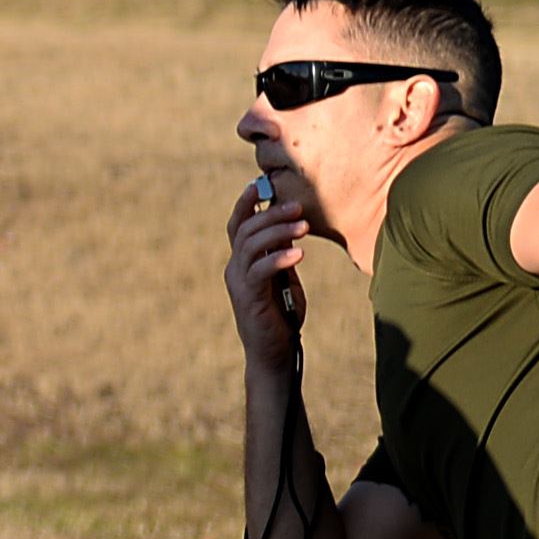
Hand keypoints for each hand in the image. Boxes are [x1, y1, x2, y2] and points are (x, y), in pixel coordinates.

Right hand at [225, 173, 310, 369]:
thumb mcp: (283, 278)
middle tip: (298, 207)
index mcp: (241, 263)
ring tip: (304, 227)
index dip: (245, 204)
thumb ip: (280, 255)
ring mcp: (239, 283)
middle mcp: (235, 269)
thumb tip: (289, 228)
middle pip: (245, 230)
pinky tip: (299, 254)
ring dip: (278, 232)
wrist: (273, 354)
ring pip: (250, 245)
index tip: (259, 185)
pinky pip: (260, 270)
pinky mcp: (248, 298)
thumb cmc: (281, 316)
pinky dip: (279, 258)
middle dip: (271, 214)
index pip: (237, 226)